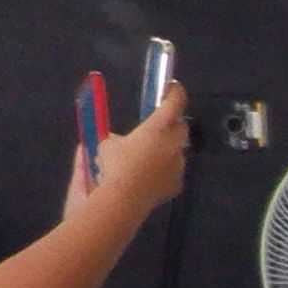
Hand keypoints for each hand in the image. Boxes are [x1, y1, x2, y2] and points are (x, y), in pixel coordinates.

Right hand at [88, 88, 193, 223]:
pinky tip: (149, 176)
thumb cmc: (114, 166)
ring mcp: (178, 164)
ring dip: (167, 148)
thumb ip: (114, 139)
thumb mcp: (106, 146)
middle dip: (172, 123)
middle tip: (158, 126)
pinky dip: (164, 170)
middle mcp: (174, 143)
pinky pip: (173, 171)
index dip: (175, 93)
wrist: (124, 199)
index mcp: (158, 128)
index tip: (173, 88)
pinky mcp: (177, 182)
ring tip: (148, 155)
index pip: (174, 103)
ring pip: (177, 150)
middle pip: (181, 126)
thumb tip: (114, 141)